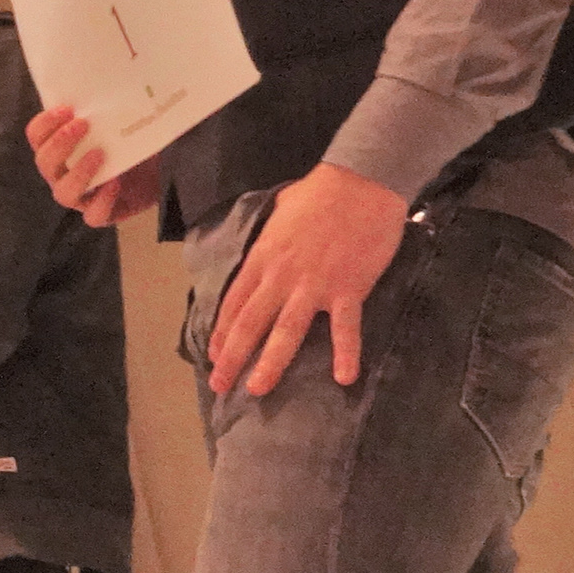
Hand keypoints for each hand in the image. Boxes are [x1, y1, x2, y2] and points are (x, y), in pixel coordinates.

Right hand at [27, 103, 164, 230]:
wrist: (157, 171)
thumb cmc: (129, 141)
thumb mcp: (116, 121)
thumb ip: (104, 107)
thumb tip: (112, 77)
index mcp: (59, 148)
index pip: (37, 136)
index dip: (45, 123)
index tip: (67, 108)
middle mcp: (62, 174)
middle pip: (45, 163)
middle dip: (60, 143)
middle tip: (82, 124)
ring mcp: (81, 197)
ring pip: (63, 193)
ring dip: (78, 173)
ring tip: (99, 154)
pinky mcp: (102, 214)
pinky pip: (93, 216)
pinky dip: (101, 201)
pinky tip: (115, 183)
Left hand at [208, 163, 410, 396]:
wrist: (361, 182)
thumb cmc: (319, 192)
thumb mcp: (278, 213)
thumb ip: (268, 238)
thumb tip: (264, 248)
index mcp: (262, 258)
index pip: (235, 302)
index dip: (221, 331)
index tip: (212, 354)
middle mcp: (281, 277)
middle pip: (250, 323)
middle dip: (232, 357)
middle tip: (219, 384)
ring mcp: (314, 286)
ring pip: (286, 332)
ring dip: (271, 364)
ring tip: (258, 390)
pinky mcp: (348, 289)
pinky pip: (345, 328)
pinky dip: (346, 353)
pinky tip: (344, 378)